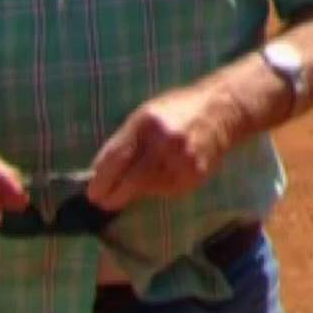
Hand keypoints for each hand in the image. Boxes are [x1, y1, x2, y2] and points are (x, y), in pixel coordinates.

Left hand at [87, 80, 238, 210]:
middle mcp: (164, 140)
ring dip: (138, 191)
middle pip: (130, 181)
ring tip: (141, 179)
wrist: (221, 109)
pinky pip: (167, 191)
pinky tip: (166, 173)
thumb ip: (125, 142)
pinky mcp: (194, 174)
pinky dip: (160, 188)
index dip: (100, 180)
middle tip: (104, 202)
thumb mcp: (145, 115)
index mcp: (146, 122)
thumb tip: (99, 174)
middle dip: (113, 196)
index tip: (92, 193)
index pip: (115, 158)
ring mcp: (181, 159)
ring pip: (147, 189)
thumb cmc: (175, 111)